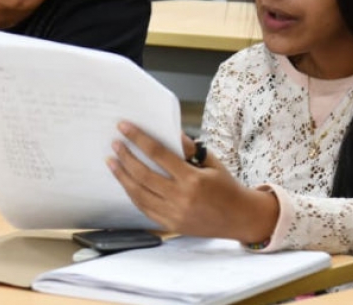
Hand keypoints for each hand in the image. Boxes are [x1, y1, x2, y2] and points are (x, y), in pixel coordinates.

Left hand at [108, 122, 278, 242]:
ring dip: (122, 176)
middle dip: (126, 157)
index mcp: (192, 179)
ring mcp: (174, 214)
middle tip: (115, 144)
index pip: (158, 154)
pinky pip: (144, 208)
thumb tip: (169, 133)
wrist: (239, 218)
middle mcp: (181, 197)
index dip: (139, 139)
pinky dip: (132, 194)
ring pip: (139, 193)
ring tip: (112, 162)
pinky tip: (126, 182)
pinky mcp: (171, 225)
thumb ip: (189, 149)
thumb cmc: (226, 186)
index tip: (124, 127)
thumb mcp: (212, 162)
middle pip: (143, 174)